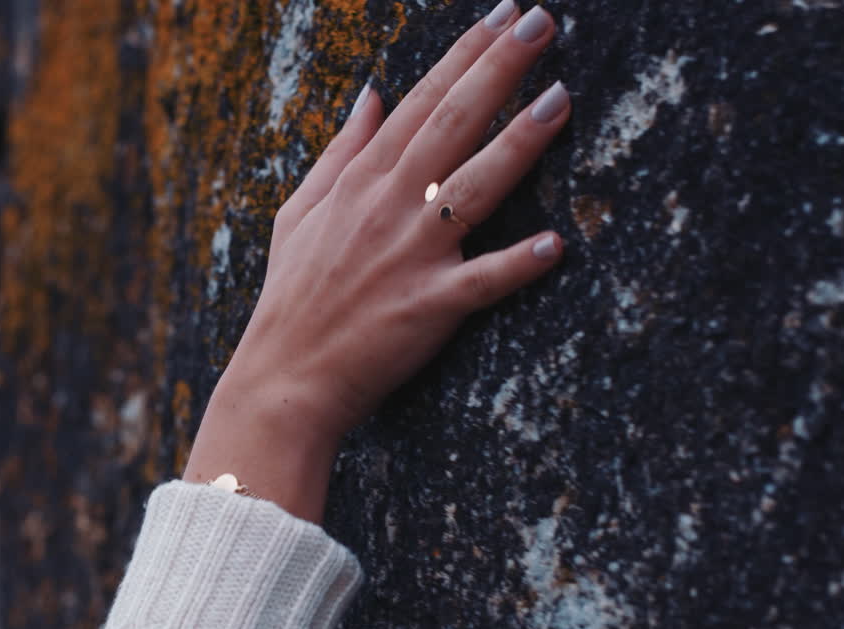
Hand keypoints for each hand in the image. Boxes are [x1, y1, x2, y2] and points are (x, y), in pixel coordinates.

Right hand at [185, 2, 569, 521]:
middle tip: (543, 24)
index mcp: (360, 183)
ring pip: (471, 189)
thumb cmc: (292, 296)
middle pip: (451, 125)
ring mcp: (408, 257)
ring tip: (560, 100)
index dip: (465, 55)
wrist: (283, 378)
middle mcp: (387, 209)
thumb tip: (371, 93)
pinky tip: (554, 243)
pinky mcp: (426, 308)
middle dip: (499, 69)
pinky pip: (478, 283)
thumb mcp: (299, 212)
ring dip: (517, 144)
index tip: (504, 16)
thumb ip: (340, 151)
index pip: (420, 103)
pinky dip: (514, 265)